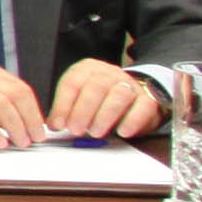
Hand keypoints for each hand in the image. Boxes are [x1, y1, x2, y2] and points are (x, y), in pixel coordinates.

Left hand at [48, 58, 166, 140]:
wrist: (134, 95)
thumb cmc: (100, 100)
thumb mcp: (80, 100)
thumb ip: (67, 110)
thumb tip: (53, 126)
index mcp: (87, 69)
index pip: (73, 82)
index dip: (63, 105)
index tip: (58, 125)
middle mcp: (109, 73)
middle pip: (96, 87)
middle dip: (83, 111)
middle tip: (76, 130)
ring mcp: (130, 84)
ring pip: (119, 94)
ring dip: (105, 115)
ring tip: (95, 132)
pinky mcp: (148, 98)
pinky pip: (143, 106)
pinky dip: (132, 120)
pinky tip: (123, 132)